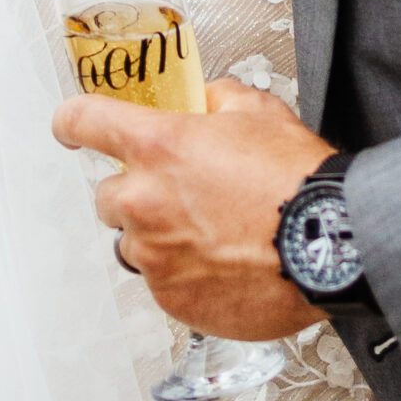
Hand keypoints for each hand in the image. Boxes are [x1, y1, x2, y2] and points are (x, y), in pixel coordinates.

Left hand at [52, 78, 335, 338]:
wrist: (330, 245)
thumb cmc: (298, 181)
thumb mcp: (258, 111)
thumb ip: (216, 100)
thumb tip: (204, 103)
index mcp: (158, 146)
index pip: (84, 121)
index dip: (73, 121)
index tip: (69, 126)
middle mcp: (145, 202)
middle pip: (108, 195)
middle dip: (137, 192)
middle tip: (182, 196)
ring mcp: (156, 257)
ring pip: (135, 244)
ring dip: (160, 238)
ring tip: (211, 236)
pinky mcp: (173, 300)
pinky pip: (163, 284)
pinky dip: (184, 275)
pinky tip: (223, 265)